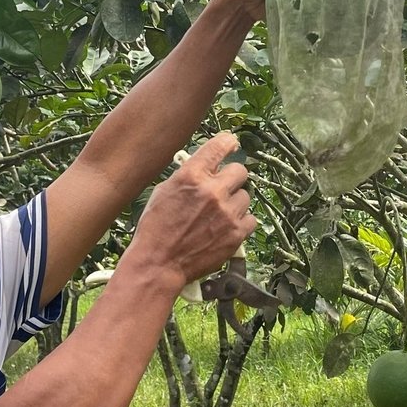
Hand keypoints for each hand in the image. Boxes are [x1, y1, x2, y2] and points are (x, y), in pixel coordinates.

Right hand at [126, 133, 255, 286]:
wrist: (159, 263)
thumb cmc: (156, 228)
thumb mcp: (164, 191)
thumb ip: (188, 175)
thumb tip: (207, 166)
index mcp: (191, 175)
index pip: (220, 146)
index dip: (228, 143)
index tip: (231, 145)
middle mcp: (212, 191)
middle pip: (240, 171)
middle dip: (231, 178)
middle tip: (222, 189)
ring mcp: (227, 213)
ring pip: (245, 196)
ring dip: (235, 203)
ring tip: (218, 216)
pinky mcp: (236, 234)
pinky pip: (251, 219)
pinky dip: (240, 223)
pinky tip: (225, 228)